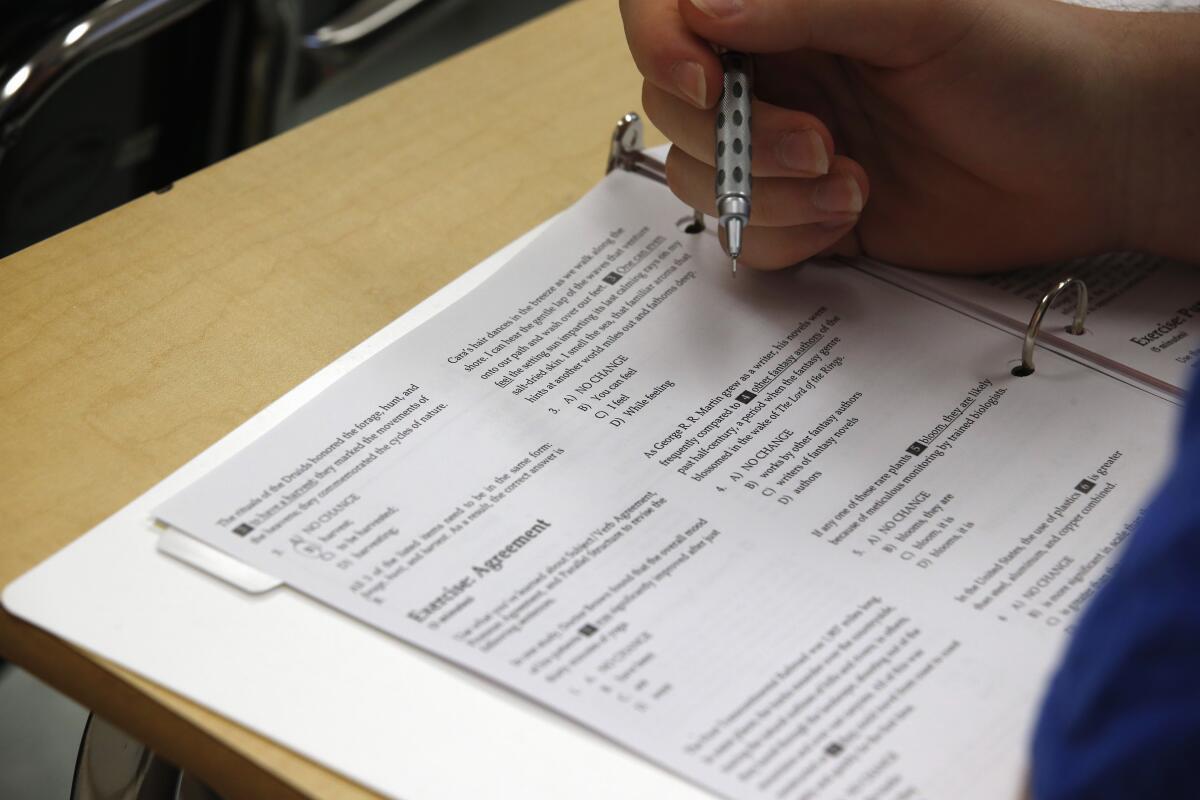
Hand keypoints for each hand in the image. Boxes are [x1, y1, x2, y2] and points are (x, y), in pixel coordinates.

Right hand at [620, 0, 1163, 271]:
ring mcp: (781, 150)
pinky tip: (849, 217)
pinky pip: (743, 240)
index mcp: (790, 8)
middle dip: (737, 140)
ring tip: (849, 185)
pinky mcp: (802, 216)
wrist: (1086, 160)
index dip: (664, 48)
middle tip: (820, 144)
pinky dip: (786, 239)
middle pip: (676, 110)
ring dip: (766, 197)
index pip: (672, 11)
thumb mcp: (919, 13)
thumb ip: (805, 4)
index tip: (708, 86)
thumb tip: (701, 8)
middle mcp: (776, 74)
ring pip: (701, 181)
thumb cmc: (1023, 63)